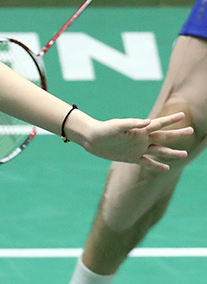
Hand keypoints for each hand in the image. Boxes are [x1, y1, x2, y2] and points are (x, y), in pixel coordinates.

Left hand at [76, 112, 191, 169]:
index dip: (170, 120)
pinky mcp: (132, 158)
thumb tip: (147, 122)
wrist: (91, 139)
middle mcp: (141, 139)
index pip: (159, 123)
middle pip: (163, 136)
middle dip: (177, 134)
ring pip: (159, 150)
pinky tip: (166, 167)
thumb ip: (132, 123)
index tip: (182, 115)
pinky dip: (156, 165)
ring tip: (184, 154)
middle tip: (191, 130)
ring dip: (171, 152)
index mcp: (140, 129)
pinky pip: (147, 162)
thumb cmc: (103, 129)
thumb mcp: (117, 125)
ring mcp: (138, 149)